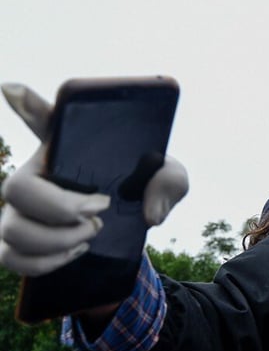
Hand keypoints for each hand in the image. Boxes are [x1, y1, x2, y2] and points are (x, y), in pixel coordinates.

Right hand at [0, 83, 188, 276]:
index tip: (11, 88)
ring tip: (93, 233)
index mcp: (67, 148)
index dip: (26, 105)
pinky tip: (75, 251)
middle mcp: (35, 175)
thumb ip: (170, 182)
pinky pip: (10, 257)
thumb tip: (151, 213)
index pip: (42, 119)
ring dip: (58, 241)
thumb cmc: (145, 189)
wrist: (133, 228)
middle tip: (99, 211)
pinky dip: (44, 263)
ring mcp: (20, 210)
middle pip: (15, 188)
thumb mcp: (170, 180)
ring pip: (13, 229)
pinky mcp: (18, 243)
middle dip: (59, 207)